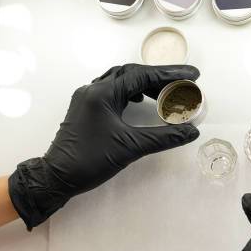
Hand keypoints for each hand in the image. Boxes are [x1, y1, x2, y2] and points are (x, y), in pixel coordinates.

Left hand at [9, 64, 199, 229]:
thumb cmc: (90, 161)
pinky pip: (111, 91)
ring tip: (166, 93)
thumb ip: (163, 137)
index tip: (193, 74)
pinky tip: (140, 101)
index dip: (170, 73)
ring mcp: (87, 98)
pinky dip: (130, 92)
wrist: (56, 177)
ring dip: (144, 84)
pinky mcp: (85, 108)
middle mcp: (93, 90)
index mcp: (103, 94)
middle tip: (182, 83)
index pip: (142, 75)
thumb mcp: (131, 148)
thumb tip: (191, 132)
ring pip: (120, 81)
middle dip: (159, 77)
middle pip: (131, 74)